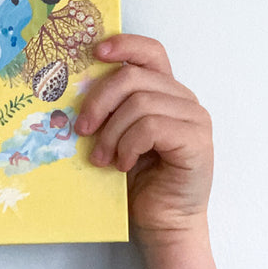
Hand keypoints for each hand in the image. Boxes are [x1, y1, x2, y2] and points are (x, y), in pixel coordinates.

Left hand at [75, 35, 212, 243]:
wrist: (162, 223)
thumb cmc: (137, 182)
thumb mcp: (116, 136)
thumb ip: (109, 109)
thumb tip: (70, 89)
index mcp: (164, 92)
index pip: (149, 52)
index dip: (123, 45)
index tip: (94, 53)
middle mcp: (183, 99)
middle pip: (133, 76)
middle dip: (99, 101)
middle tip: (81, 129)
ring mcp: (194, 118)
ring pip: (139, 103)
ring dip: (111, 133)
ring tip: (103, 158)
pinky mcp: (197, 140)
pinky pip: (151, 126)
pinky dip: (128, 145)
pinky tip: (124, 164)